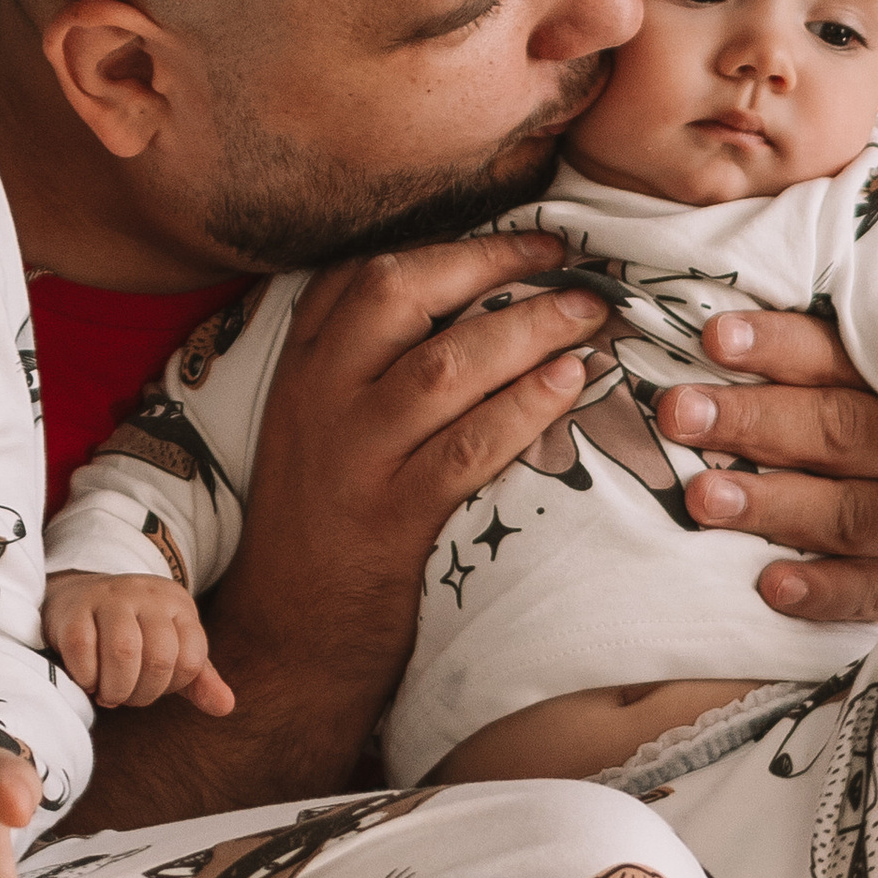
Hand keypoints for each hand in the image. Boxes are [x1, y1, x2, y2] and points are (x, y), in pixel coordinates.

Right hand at [45, 571, 234, 713]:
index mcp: (178, 605)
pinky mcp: (74, 608)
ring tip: (107, 694)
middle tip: (126, 697)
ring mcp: (110, 597)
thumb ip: (200, 680)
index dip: (172, 686)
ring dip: (115, 688)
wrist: (78, 598)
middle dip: (142, 693)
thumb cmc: (133, 634)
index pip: (191, 659)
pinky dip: (86, 677)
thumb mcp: (172, 652)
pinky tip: (87, 681)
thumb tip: (226, 707)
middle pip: (159, 658)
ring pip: (123, 651)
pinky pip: (83, 649)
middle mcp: (148, 595)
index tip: (152, 687)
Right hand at [207, 232, 605, 673]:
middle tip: (563, 259)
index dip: (449, 244)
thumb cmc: (324, 525)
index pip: (360, 273)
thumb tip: (471, 304)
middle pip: (400, 293)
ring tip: (587, 313)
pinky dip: (526, 406)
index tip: (520, 239)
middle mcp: (319, 400)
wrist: (291, 638)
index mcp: (302, 369)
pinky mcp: (393, 517)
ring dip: (527, 328)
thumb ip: (364, 367)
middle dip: (491, 263)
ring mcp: (354, 458)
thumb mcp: (318, 430)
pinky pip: (469, 446)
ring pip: (444, 364)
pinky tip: (572, 382)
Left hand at [652, 308, 877, 628]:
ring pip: (848, 513)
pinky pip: (871, 592)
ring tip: (703, 497)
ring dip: (772, 504)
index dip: (777, 346)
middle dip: (752, 420)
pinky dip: (822, 590)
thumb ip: (813, 374)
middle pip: (838, 430)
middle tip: (680, 413)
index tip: (713, 337)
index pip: (840, 358)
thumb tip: (701, 342)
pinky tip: (772, 585)